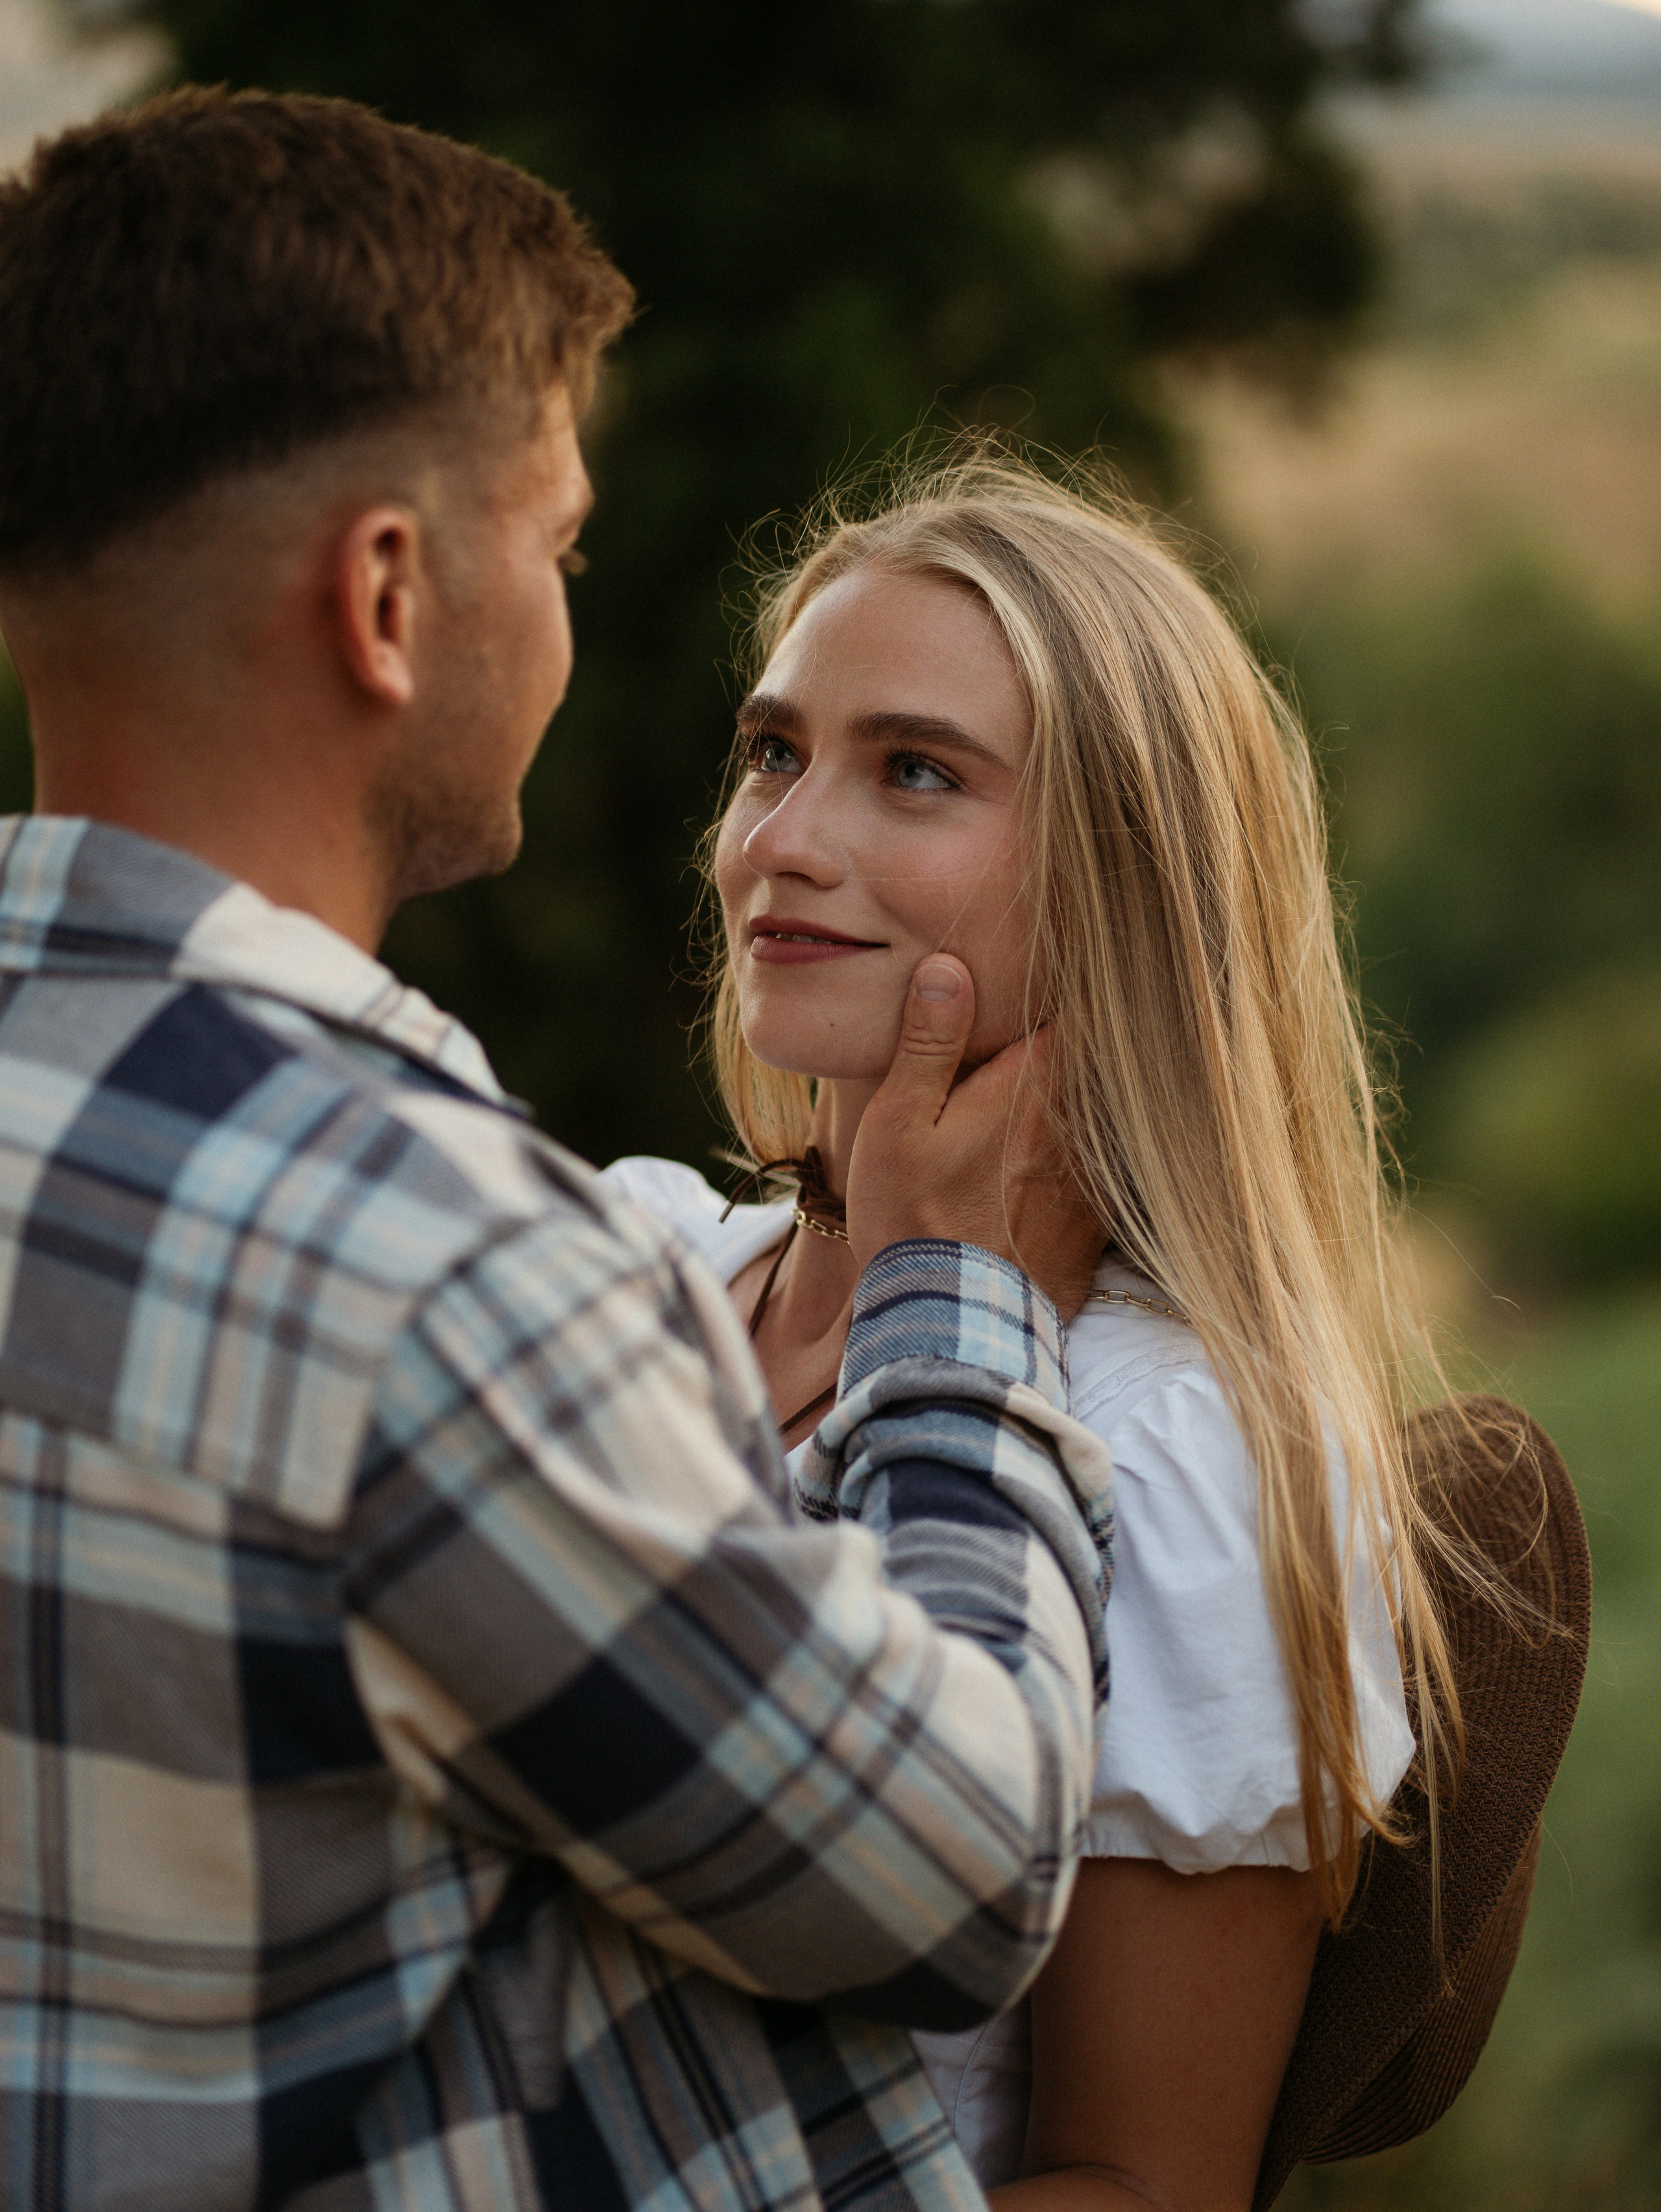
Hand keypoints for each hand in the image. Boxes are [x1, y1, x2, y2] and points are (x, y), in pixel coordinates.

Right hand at [845, 954, 1106, 1317]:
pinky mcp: (1097, 1222)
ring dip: (1082, 1099)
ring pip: (1100, 1113)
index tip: (1054, 968)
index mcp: (1032, 1086)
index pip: (1072, 1012)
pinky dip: (1088, 1156)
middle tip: (1058, 1017)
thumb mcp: (899, 1123)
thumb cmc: (913, 1218)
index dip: (1064, 986)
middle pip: (1094, 1059)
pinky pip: (1104, 1168)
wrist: (952, 1327)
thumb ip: (929, 1043)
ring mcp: (1093, 1175)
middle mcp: (1077, 1124)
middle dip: (1073, 1042)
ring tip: (1051, 1099)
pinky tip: (1055, 1164)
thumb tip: (951, 966)